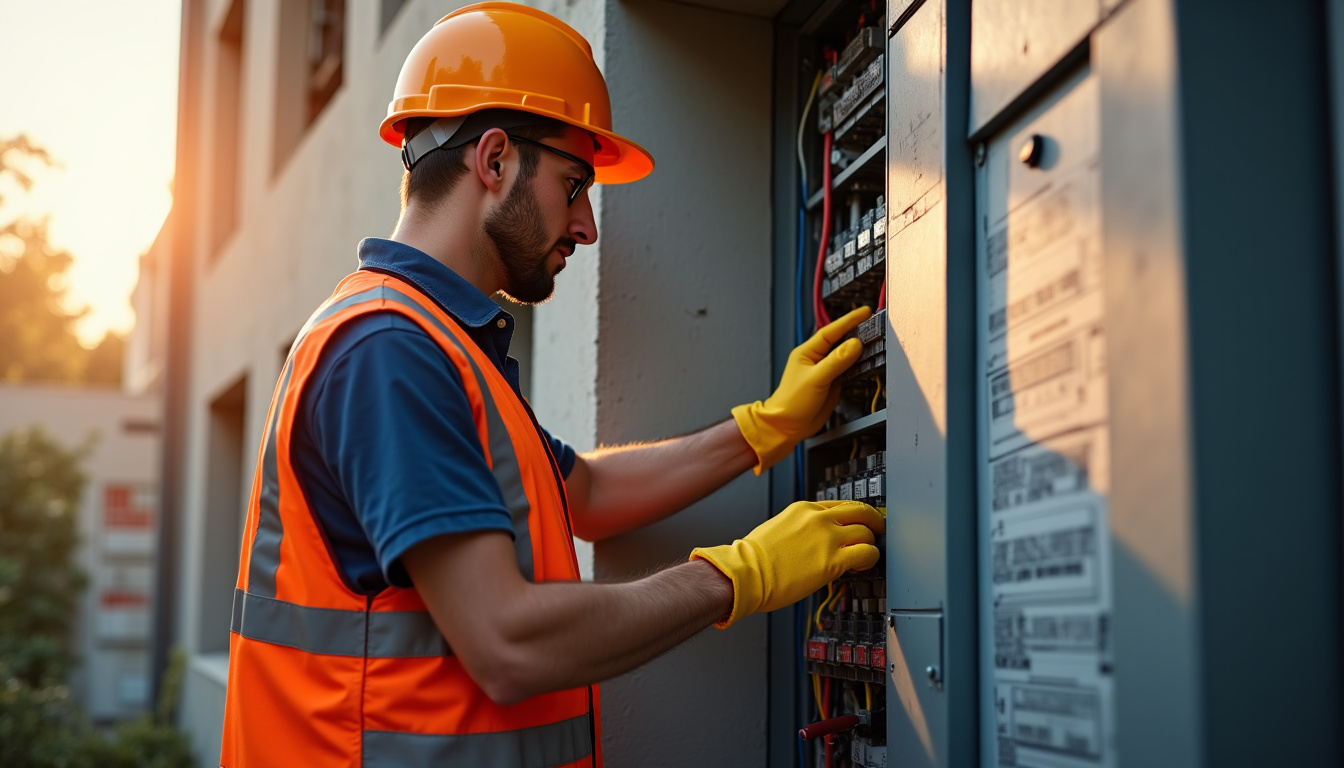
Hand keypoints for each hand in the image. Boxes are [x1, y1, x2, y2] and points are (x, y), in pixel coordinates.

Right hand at [690, 500, 883, 627]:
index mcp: (803, 508)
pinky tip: (863, 566)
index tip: (860, 523)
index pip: (841, 505)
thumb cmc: (754, 558)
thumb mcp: (778, 528)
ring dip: (871, 543)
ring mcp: (827, 538)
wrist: (745, 573)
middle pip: (860, 511)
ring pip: (867, 532)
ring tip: (866, 555)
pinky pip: (866, 553)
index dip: (855, 515)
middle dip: (873, 522)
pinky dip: (870, 558)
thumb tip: (814, 540)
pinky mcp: (832, 561)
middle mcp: (818, 519)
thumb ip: (801, 528)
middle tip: (878, 531)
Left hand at [732, 307, 871, 473]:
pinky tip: (867, 363)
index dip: (849, 321)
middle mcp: (817, 360)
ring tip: (875, 342)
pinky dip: (859, 367)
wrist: (788, 426)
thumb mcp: (816, 379)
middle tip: (875, 325)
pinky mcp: (833, 384)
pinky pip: (849, 371)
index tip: (864, 312)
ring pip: (847, 357)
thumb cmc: (792, 402)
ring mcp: (826, 372)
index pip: (831, 331)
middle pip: (842, 342)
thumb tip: (855, 344)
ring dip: (860, 351)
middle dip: (858, 333)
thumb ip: (836, 361)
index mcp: (808, 353)